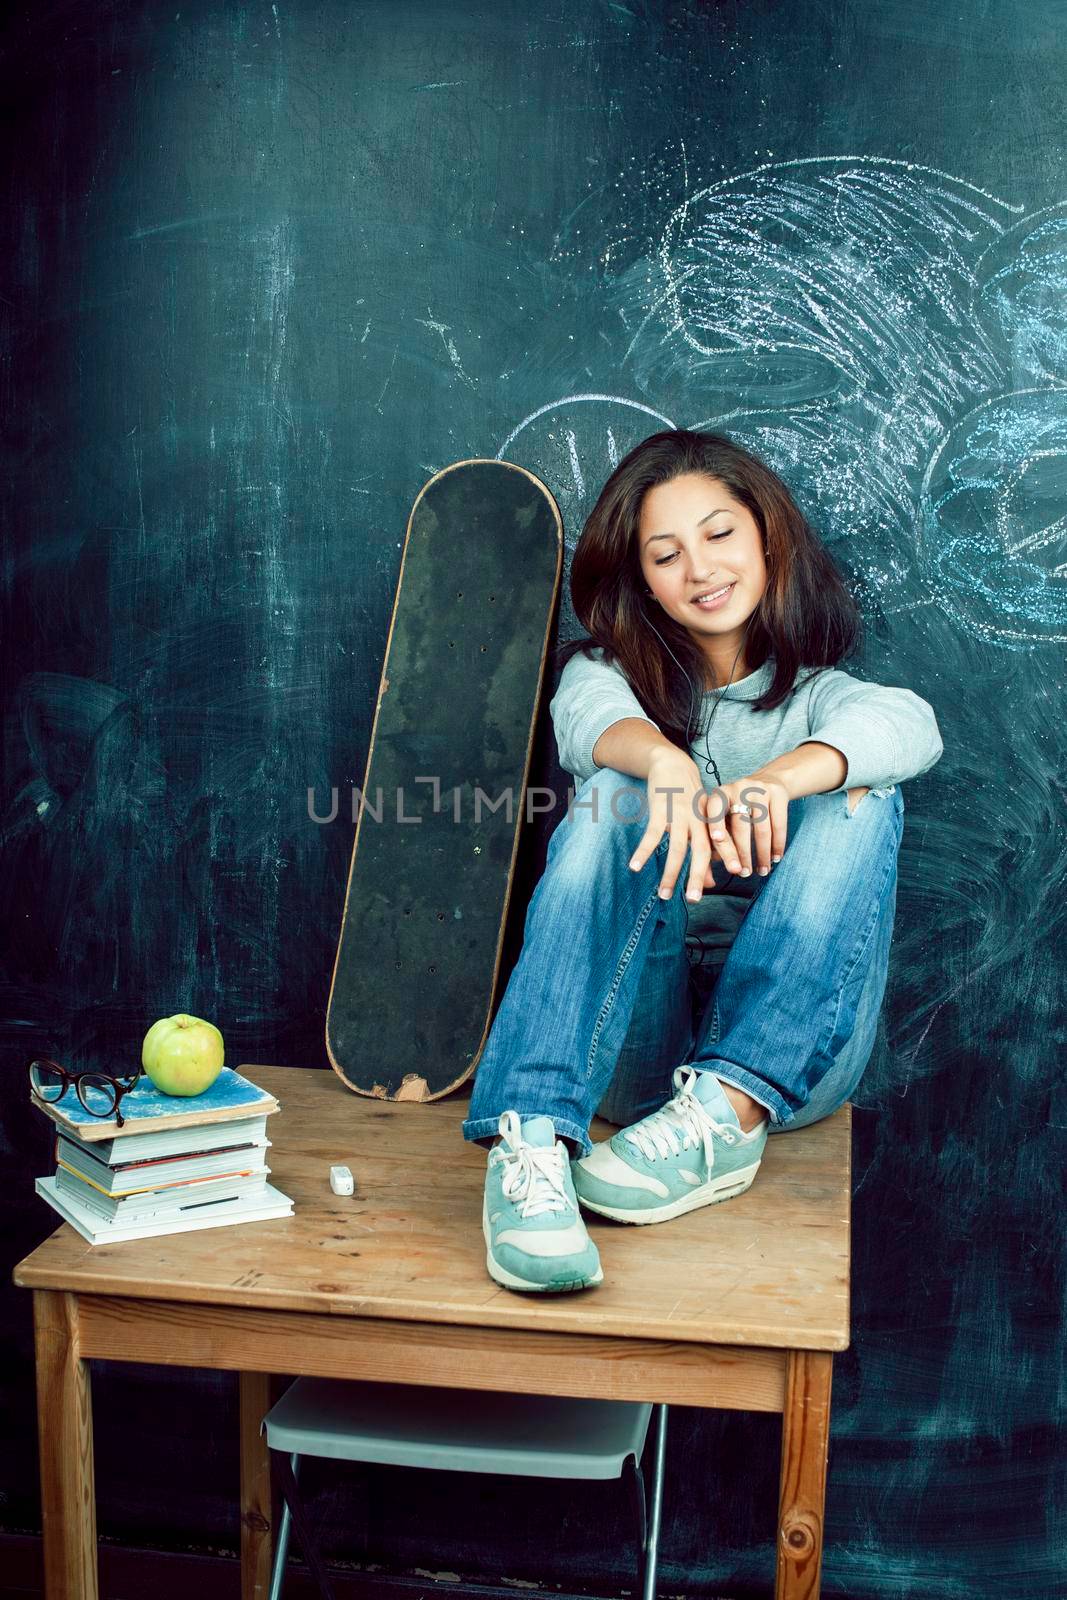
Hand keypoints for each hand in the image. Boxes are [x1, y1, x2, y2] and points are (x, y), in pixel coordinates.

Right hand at [626, 749, 717, 902]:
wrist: (672, 764)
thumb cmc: (689, 799)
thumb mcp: (700, 823)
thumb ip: (706, 851)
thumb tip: (710, 883)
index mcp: (710, 822)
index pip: (722, 843)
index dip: (730, 857)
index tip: (740, 875)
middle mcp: (697, 820)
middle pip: (700, 851)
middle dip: (697, 876)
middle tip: (694, 900)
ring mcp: (678, 815)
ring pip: (676, 848)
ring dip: (670, 873)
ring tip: (663, 895)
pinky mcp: (659, 810)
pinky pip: (651, 835)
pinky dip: (643, 851)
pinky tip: (634, 867)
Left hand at [703, 772, 790, 878]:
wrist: (768, 781)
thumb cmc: (739, 808)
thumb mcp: (725, 815)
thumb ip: (716, 839)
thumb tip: (710, 872)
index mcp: (719, 795)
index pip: (714, 812)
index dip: (715, 824)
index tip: (716, 839)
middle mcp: (738, 789)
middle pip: (740, 826)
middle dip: (741, 853)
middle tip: (743, 874)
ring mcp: (759, 790)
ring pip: (762, 829)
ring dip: (762, 854)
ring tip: (762, 871)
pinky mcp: (778, 794)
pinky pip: (778, 825)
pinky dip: (777, 844)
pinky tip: (776, 858)